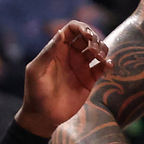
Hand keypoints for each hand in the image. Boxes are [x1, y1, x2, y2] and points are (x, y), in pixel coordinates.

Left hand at [16, 21, 110, 136]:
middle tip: (93, 50)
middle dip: (95, 38)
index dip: (82, 27)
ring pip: (97, 49)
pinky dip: (108, 63)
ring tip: (100, 59)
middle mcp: (71, 55)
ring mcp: (81, 67)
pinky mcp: (89, 80)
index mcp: (58, 49)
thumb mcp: (36, 71)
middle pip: (88, 36)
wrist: (43, 116)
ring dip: (102, 49)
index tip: (88, 35)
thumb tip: (60, 32)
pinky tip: (107, 65)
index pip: (72, 29)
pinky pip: (102, 67)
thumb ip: (48, 52)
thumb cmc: (35, 92)